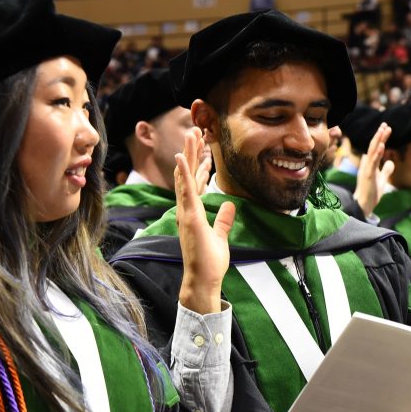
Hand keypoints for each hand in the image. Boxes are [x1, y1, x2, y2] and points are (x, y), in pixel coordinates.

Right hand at [176, 128, 234, 313]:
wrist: (203, 280)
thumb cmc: (210, 263)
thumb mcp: (220, 237)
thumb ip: (223, 220)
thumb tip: (229, 205)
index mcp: (193, 213)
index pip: (195, 183)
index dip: (197, 164)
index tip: (201, 147)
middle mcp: (186, 210)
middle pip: (187, 175)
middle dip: (190, 153)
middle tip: (194, 131)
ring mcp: (185, 213)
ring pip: (185, 178)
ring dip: (187, 155)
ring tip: (190, 135)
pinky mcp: (189, 218)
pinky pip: (186, 192)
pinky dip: (184, 173)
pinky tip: (181, 157)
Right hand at [353, 122, 394, 216]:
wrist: (363, 206)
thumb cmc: (371, 194)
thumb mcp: (381, 181)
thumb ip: (386, 171)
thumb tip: (391, 162)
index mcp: (370, 165)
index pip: (376, 148)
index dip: (381, 138)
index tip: (386, 129)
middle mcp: (367, 164)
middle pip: (373, 146)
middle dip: (379, 135)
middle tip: (385, 124)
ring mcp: (366, 169)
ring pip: (372, 151)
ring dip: (379, 139)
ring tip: (384, 129)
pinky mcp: (368, 174)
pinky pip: (373, 162)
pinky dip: (377, 152)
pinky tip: (381, 145)